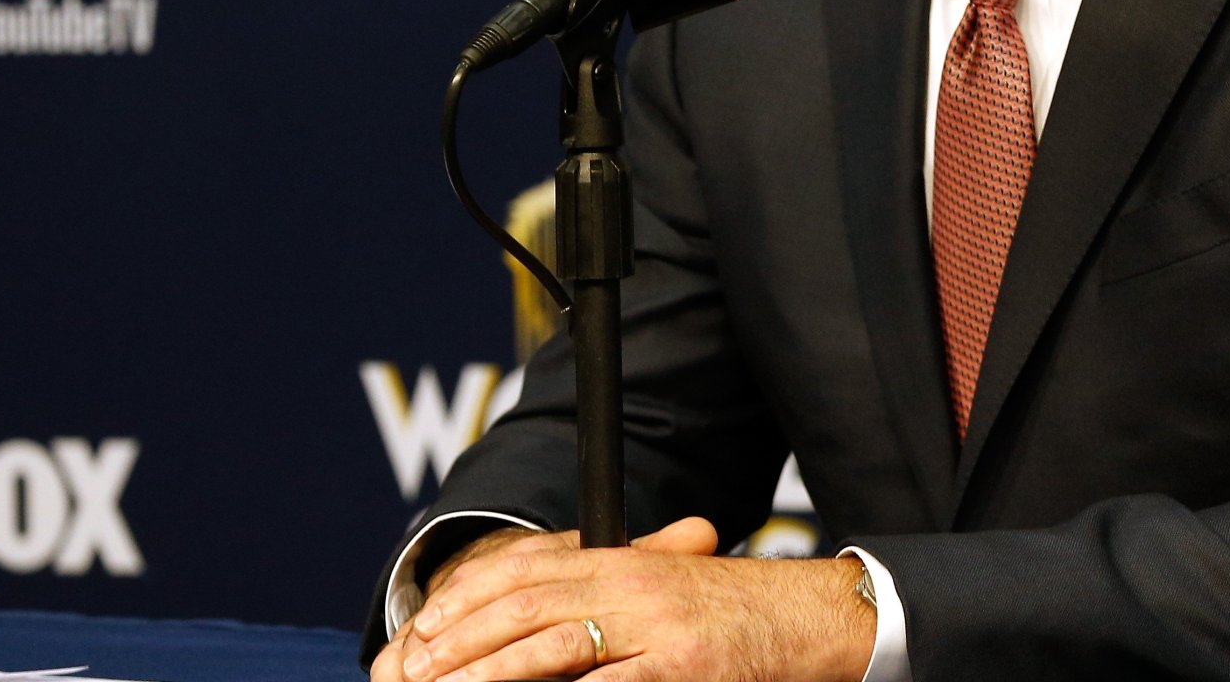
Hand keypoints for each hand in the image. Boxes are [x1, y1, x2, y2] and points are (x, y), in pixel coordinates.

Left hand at [378, 516, 874, 681]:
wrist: (813, 616)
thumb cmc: (736, 613)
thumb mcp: (664, 589)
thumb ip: (606, 597)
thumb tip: (540, 620)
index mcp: (621, 560)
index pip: (524, 568)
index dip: (466, 597)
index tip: (423, 627)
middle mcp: (631, 583)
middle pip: (524, 605)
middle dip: (459, 641)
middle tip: (415, 669)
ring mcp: (655, 627)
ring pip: (551, 648)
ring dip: (489, 676)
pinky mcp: (681, 667)